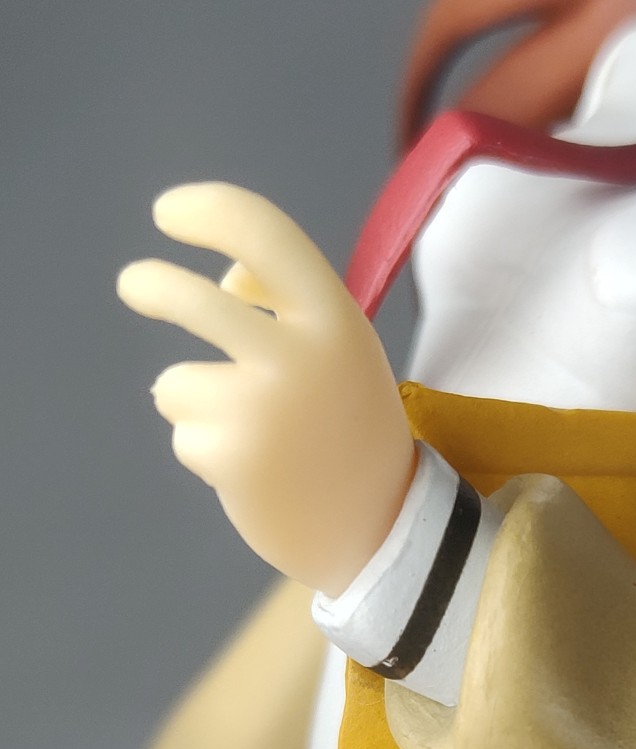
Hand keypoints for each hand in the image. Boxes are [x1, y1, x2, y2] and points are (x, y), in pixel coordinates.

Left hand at [117, 182, 415, 594]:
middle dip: (150, 286)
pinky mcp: (232, 457)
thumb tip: (225, 279)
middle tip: (133, 284)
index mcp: (333, 319)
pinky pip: (185, 433)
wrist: (379, 528)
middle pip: (190, 299)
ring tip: (255, 437)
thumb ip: (290, 304)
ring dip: (197, 406)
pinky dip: (208, 452)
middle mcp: (299, 356)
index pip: (262, 233)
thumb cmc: (348, 427)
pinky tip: (255, 472)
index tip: (168, 215)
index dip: (206, 211)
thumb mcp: (341, 351)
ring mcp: (262, 409)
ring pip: (177, 382)